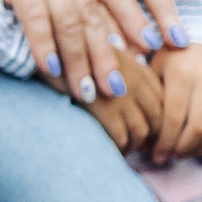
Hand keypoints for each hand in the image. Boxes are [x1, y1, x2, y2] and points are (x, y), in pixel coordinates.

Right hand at [65, 35, 160, 151]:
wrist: (40, 54)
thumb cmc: (64, 55)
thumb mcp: (96, 52)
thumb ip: (117, 68)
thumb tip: (127, 88)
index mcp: (134, 65)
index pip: (160, 97)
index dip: (157, 117)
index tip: (146, 127)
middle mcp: (134, 79)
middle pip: (156, 117)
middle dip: (150, 135)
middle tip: (137, 144)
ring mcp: (121, 95)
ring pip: (141, 131)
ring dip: (133, 145)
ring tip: (122, 149)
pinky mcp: (105, 110)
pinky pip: (121, 138)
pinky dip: (118, 148)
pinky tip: (109, 149)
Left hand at [149, 43, 201, 163]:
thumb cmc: (168, 56)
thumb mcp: (152, 67)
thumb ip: (148, 97)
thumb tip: (137, 132)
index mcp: (182, 72)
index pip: (175, 117)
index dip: (165, 141)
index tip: (155, 154)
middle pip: (199, 128)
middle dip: (182, 149)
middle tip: (169, 156)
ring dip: (201, 150)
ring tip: (185, 153)